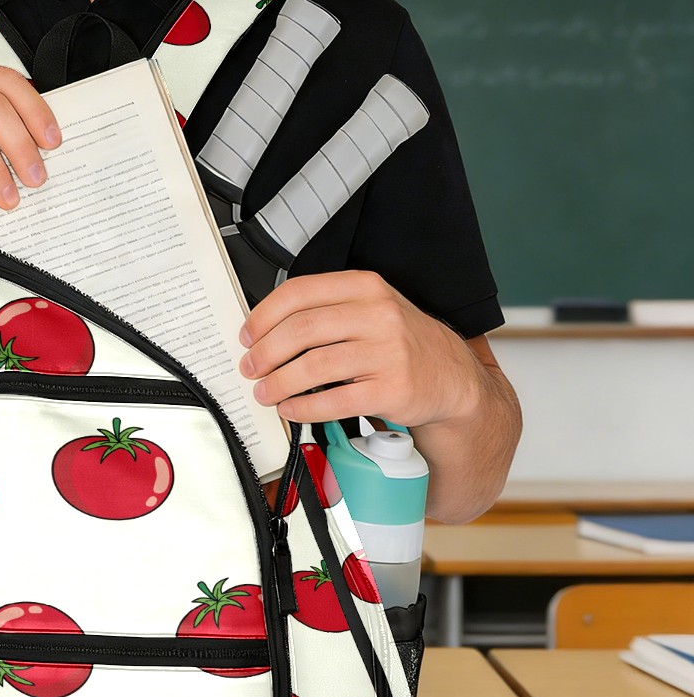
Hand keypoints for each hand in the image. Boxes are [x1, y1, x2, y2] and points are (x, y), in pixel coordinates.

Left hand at [238, 270, 481, 428]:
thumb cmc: (400, 342)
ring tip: (265, 392)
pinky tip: (291, 409)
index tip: (247, 335)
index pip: (300, 292)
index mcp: (365, 286)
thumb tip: (265, 331)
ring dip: (279, 382)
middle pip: (302, 329)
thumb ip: (324, 310)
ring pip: (315, 365)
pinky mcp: (392, 389)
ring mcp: (388, 352)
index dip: (263, 316)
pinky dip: (304, 408)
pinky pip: (335, 401)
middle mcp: (378, 314)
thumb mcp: (368, 309)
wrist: (450, 376)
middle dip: (265, 352)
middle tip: (250, 368)